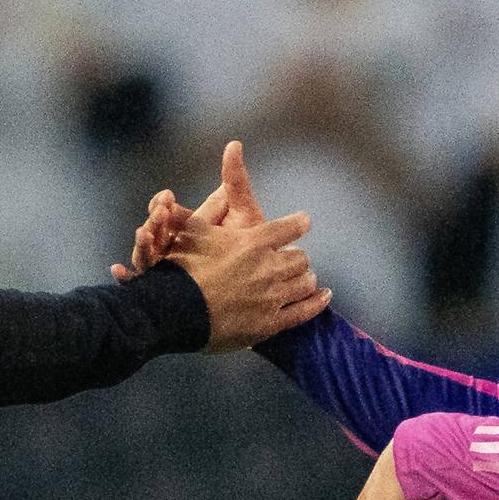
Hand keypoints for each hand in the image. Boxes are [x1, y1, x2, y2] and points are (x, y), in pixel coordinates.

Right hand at [111, 140, 266, 281]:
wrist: (264, 284)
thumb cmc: (254, 246)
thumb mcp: (243, 211)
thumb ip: (234, 182)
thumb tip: (234, 145)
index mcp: (189, 226)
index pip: (165, 211)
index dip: (161, 204)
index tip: (166, 196)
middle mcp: (175, 246)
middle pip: (152, 233)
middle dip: (152, 222)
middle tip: (159, 213)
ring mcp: (170, 269)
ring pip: (146, 255)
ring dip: (140, 244)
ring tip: (142, 236)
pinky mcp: (168, 290)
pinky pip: (143, 283)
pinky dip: (127, 276)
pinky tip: (119, 271)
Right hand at [170, 213, 328, 352]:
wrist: (174, 312)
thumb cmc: (181, 268)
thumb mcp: (192, 230)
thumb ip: (208, 208)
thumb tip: (211, 176)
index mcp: (253, 241)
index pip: (290, 227)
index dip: (299, 223)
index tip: (303, 222)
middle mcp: (268, 267)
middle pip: (300, 258)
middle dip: (296, 258)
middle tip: (290, 259)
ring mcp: (271, 297)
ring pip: (305, 283)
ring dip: (304, 278)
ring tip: (301, 278)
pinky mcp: (270, 323)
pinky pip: (304, 311)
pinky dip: (317, 302)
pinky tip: (324, 295)